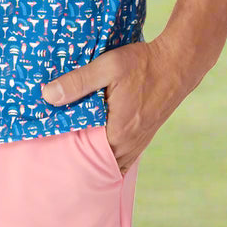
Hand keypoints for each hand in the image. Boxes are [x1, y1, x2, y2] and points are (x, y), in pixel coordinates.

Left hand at [41, 33, 195, 174]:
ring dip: (94, 157)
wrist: (178, 63)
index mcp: (118, 132)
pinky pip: (123, 155)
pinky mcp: (145, 136)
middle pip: (97, 162)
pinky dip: (109, 154)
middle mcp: (129, 144)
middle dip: (79, 158)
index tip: (50, 144)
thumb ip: (78, 81)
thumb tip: (48, 95)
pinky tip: (98, 143)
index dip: (67, 151)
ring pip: (111, 161)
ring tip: (74, 147)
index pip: (85, 155)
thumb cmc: (143, 64)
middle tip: (58, 149)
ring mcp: (139, 143)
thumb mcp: (107, 66)